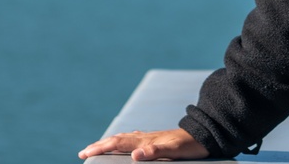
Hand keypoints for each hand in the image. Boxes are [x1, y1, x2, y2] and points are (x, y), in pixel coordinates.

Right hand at [78, 128, 208, 160]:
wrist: (205, 134)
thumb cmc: (190, 146)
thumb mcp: (174, 151)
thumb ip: (155, 152)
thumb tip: (135, 155)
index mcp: (145, 140)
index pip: (117, 143)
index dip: (100, 148)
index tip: (85, 153)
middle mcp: (145, 136)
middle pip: (117, 139)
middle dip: (99, 146)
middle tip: (83, 152)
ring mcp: (151, 137)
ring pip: (124, 138)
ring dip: (109, 143)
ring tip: (98, 147)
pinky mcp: (157, 139)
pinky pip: (134, 139)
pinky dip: (124, 142)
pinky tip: (128, 145)